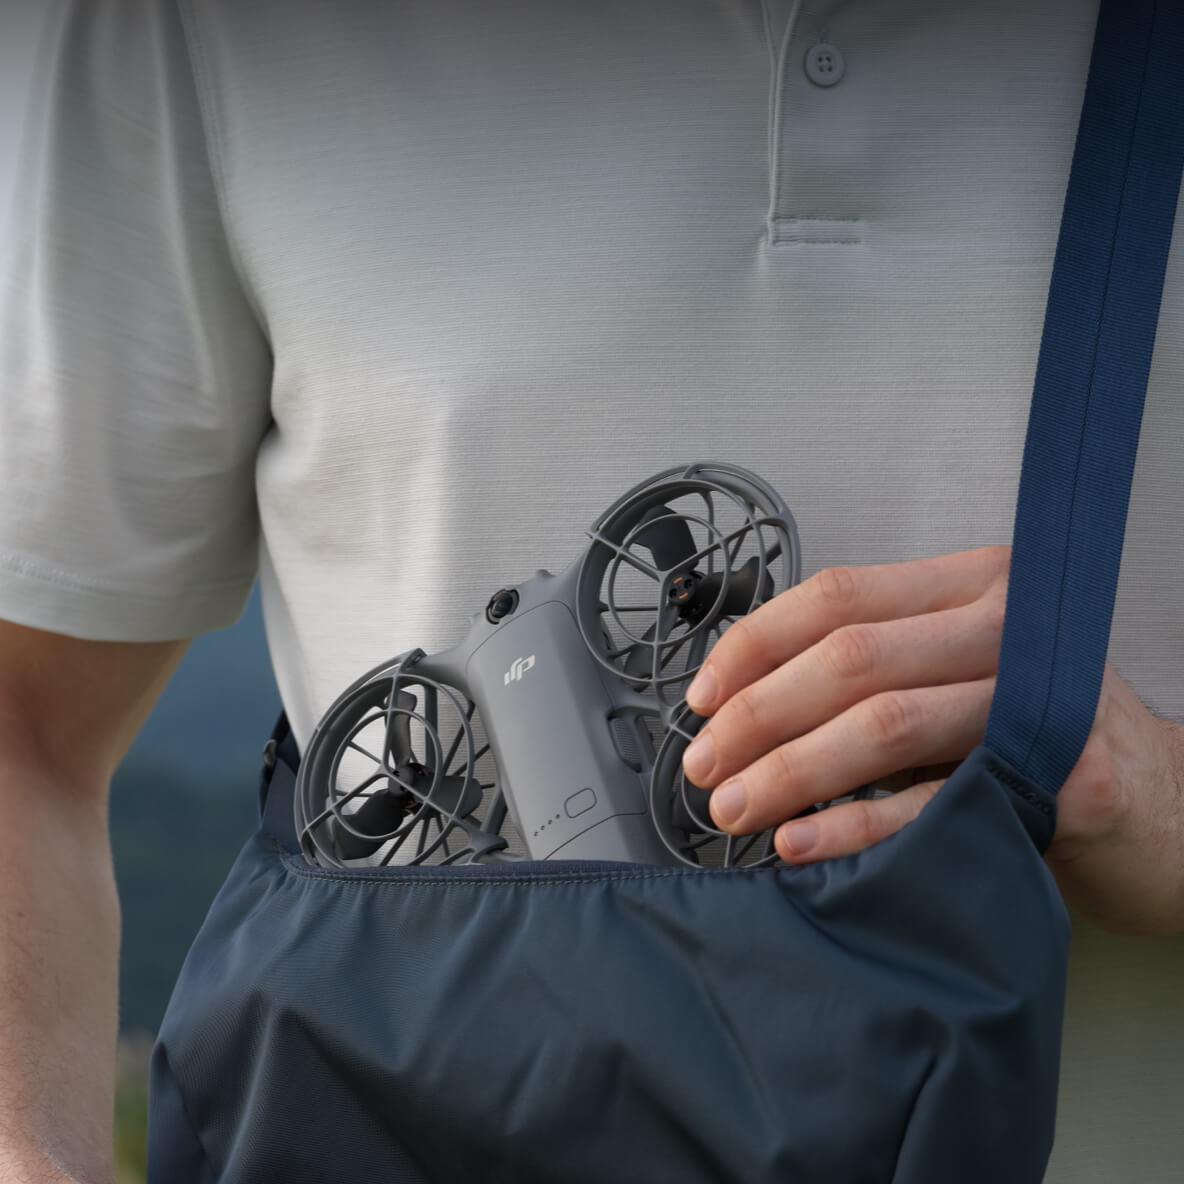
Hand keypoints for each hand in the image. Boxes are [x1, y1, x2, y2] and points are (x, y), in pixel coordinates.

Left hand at [681, 546, 1183, 935]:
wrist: (1169, 810)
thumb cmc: (1040, 742)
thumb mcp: (957, 680)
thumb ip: (874, 673)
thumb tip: (739, 706)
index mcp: (970, 587)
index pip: (837, 597)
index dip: (755, 646)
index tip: (701, 698)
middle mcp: (1007, 625)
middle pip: (849, 658)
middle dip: (756, 715)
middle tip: (704, 767)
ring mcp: (1044, 696)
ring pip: (884, 720)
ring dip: (790, 770)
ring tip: (734, 809)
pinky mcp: (1067, 776)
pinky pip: (936, 798)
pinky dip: (856, 824)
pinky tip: (801, 843)